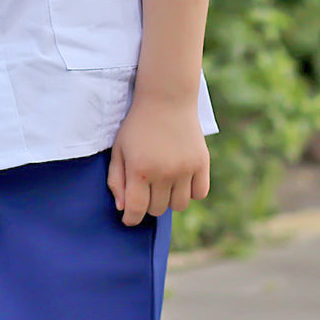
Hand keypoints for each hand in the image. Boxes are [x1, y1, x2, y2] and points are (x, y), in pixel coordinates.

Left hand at [108, 93, 209, 225]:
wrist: (166, 100)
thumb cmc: (137, 126)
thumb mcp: (119, 149)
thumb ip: (117, 179)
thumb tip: (123, 209)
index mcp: (140, 169)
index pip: (136, 209)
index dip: (131, 218)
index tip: (128, 219)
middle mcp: (164, 173)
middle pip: (157, 209)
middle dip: (148, 204)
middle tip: (145, 189)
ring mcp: (185, 169)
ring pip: (178, 205)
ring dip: (169, 200)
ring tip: (162, 183)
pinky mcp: (202, 164)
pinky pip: (199, 194)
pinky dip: (190, 193)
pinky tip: (180, 181)